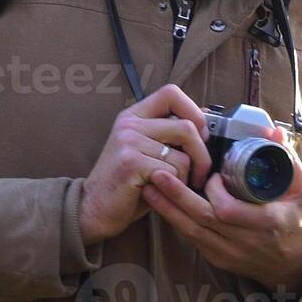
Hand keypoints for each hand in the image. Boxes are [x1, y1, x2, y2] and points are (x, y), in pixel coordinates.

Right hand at [77, 84, 211, 245]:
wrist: (94, 208)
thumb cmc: (127, 183)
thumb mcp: (145, 150)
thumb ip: (168, 134)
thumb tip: (207, 119)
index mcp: (133, 116)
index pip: (171, 93)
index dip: (193, 110)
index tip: (201, 134)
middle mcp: (130, 124)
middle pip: (186, 127)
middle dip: (202, 155)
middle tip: (200, 173)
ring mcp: (128, 142)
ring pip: (183, 155)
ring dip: (187, 177)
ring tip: (175, 186)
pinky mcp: (131, 163)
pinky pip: (172, 172)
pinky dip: (175, 187)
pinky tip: (162, 192)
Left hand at [141, 146, 301, 293]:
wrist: (292, 264)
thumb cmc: (296, 220)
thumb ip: (288, 161)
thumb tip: (273, 131)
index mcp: (266, 223)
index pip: (229, 211)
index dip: (215, 193)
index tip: (211, 173)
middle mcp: (244, 242)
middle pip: (202, 220)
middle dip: (177, 196)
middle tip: (157, 173)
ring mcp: (228, 253)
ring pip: (190, 231)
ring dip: (168, 208)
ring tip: (149, 186)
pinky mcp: (216, 258)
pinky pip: (191, 238)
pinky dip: (175, 220)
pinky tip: (160, 203)